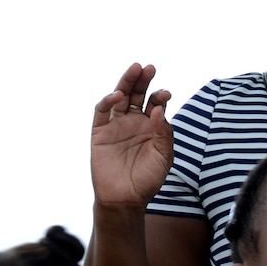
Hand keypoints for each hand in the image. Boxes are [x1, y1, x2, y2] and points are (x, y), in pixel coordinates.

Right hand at [90, 63, 175, 210]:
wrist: (125, 198)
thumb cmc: (147, 179)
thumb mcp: (164, 157)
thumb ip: (164, 134)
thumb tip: (158, 110)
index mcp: (151, 126)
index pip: (156, 104)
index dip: (160, 96)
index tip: (166, 94)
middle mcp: (134, 121)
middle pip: (138, 94)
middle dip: (143, 80)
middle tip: (149, 67)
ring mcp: (116, 124)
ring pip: (120, 97)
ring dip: (126, 82)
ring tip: (136, 69)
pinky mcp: (100, 131)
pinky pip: (102, 111)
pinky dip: (108, 101)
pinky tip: (118, 95)